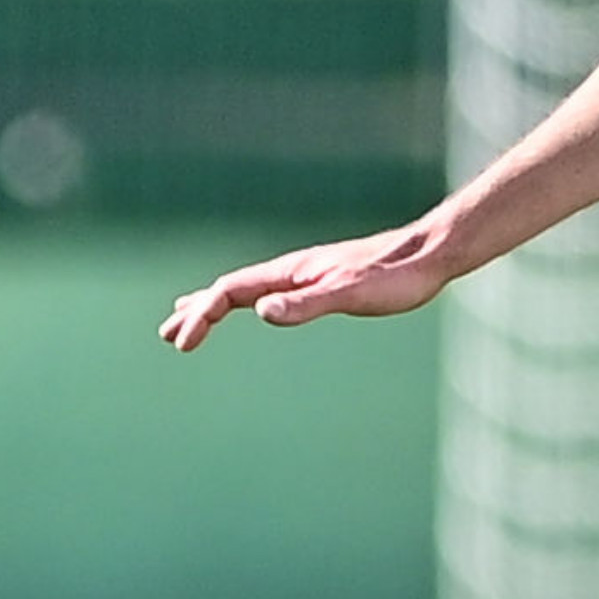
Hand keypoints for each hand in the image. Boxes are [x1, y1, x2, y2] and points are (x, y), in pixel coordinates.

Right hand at [161, 226, 452, 349]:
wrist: (430, 253)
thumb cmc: (395, 278)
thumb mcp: (350, 294)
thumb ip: (306, 303)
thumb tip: (261, 312)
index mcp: (290, 272)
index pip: (229, 291)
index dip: (202, 316)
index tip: (183, 344)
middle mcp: (292, 270)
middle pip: (230, 288)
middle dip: (198, 311)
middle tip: (168, 334)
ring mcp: (306, 275)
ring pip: (249, 289)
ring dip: (217, 304)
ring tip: (195, 316)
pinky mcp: (324, 281)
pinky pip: (272, 292)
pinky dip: (249, 301)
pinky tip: (261, 308)